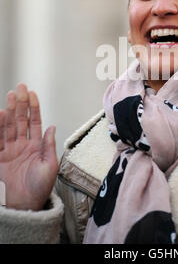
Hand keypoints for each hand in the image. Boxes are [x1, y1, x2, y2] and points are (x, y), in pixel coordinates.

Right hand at [0, 83, 58, 210]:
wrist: (24, 206)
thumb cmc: (39, 189)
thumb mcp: (50, 166)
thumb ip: (49, 145)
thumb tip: (52, 126)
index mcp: (36, 146)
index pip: (35, 122)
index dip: (34, 107)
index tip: (33, 94)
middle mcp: (22, 145)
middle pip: (20, 120)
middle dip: (21, 103)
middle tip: (20, 88)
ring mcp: (9, 150)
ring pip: (9, 126)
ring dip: (9, 110)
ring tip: (10, 96)